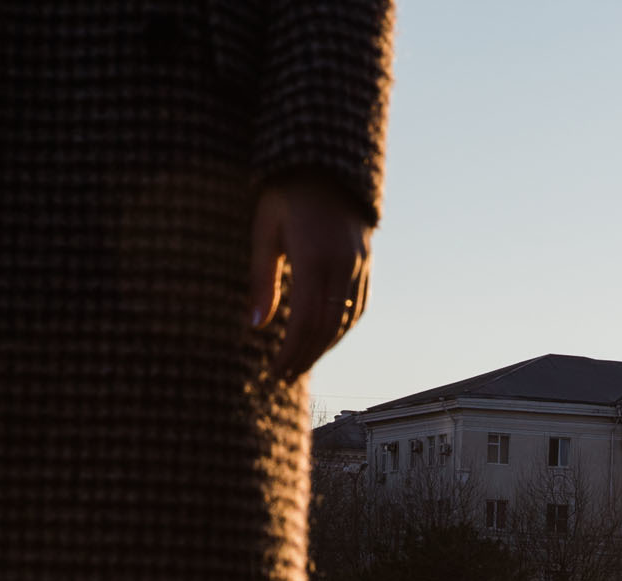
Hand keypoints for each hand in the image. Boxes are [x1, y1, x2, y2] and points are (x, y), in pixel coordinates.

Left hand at [247, 177, 373, 380]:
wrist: (325, 162)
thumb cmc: (284, 192)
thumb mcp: (264, 230)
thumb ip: (262, 279)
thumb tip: (256, 326)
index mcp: (315, 258)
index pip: (304, 322)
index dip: (289, 353)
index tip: (273, 372)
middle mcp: (343, 266)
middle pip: (326, 329)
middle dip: (305, 357)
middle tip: (284, 377)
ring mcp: (359, 265)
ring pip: (346, 321)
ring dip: (323, 348)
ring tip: (301, 364)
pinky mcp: (366, 263)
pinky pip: (358, 306)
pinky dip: (341, 329)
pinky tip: (325, 339)